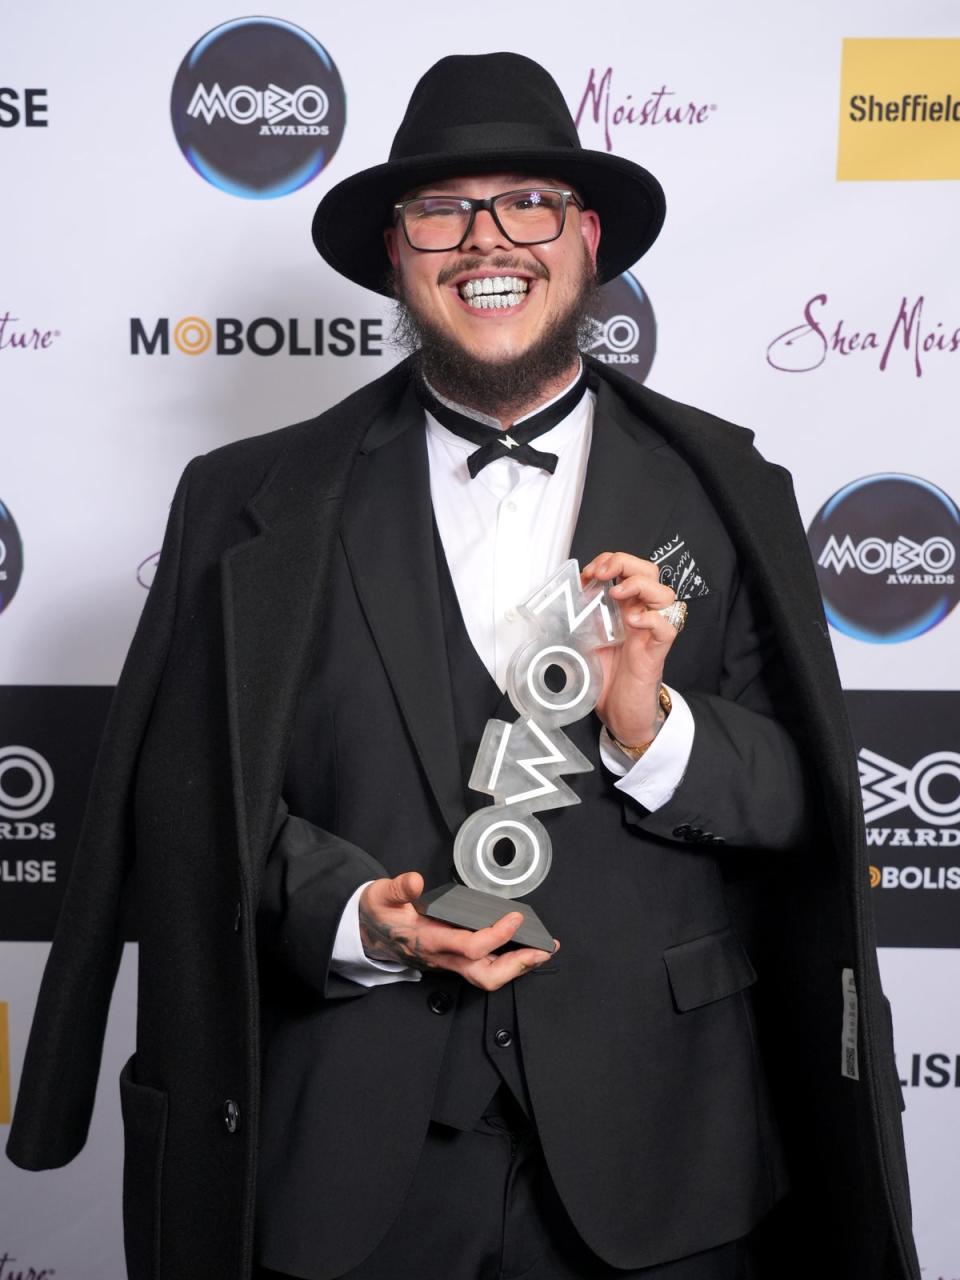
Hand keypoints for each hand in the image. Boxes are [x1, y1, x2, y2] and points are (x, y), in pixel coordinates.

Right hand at [358, 872, 557, 990]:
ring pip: (486, 976)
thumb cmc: (378, 914)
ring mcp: (448, 962)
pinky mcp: (453, 960)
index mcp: (428, 940)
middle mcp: (442, 957)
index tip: (514, 918)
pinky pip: (484, 969)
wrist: (368, 933)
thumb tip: (415, 881)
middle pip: (484, 974)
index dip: (495, 934)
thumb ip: (398, 888)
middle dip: (517, 965)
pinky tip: (522, 950)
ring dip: (517, 967)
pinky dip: (507, 962)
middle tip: (543, 949)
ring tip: (542, 951)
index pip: (469, 946)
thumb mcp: (380, 896)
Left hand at [581, 551, 680, 746]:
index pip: (628, 569)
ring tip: (617, 594)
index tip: (589, 571)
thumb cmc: (606, 678)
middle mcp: (641, 614)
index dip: (610, 561)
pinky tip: (633, 621)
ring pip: (665, 594)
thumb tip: (559, 600)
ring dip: (640, 586)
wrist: (619, 713)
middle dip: (626, 563)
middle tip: (603, 574)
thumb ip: (578, 619)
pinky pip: (667, 626)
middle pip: (649, 572)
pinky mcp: (657, 652)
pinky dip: (651, 618)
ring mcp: (651, 632)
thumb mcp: (585, 640)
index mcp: (624, 608)